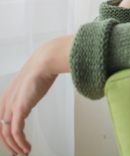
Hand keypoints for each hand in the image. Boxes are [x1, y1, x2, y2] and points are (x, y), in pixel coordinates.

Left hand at [0, 35, 72, 154]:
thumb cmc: (41, 71)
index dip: (5, 136)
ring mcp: (11, 106)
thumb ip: (26, 96)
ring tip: (25, 152)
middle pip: (1, 131)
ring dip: (16, 146)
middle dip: (10, 145)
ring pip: (7, 134)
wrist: (44, 62)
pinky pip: (16, 131)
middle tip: (18, 152)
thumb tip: (29, 104)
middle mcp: (5, 103)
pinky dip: (20, 142)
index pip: (0, 122)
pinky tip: (27, 147)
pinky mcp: (19, 108)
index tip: (14, 144)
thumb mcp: (30, 86)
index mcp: (6, 98)